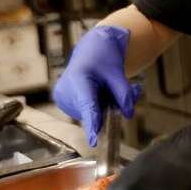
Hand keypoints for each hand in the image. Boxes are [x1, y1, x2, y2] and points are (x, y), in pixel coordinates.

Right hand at [53, 25, 140, 145]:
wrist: (91, 49)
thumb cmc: (103, 58)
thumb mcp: (118, 73)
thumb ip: (124, 94)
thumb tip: (128, 114)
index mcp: (78, 78)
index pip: (88, 105)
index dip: (92, 123)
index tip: (94, 140)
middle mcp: (65, 90)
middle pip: (93, 110)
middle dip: (110, 106)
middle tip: (124, 88)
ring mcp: (62, 98)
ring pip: (90, 113)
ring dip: (104, 106)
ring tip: (106, 86)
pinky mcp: (63, 103)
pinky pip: (85, 111)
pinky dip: (96, 106)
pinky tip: (98, 92)